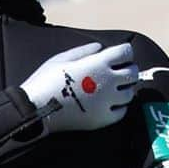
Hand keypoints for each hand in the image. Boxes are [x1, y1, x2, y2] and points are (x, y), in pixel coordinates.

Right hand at [19, 41, 137, 132]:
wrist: (36, 109)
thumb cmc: (46, 80)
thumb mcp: (62, 58)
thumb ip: (84, 51)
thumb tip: (100, 48)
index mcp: (98, 63)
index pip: (126, 52)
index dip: (123, 53)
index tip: (116, 57)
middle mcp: (108, 81)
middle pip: (132, 72)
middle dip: (126, 70)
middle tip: (115, 73)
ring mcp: (107, 102)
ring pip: (129, 93)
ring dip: (123, 89)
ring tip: (109, 90)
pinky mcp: (102, 119)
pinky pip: (122, 112)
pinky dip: (118, 107)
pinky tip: (107, 104)